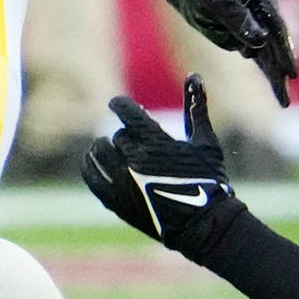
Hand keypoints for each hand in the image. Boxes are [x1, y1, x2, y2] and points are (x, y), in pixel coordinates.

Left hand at [82, 79, 240, 263]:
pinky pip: (91, 176)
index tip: (118, 104)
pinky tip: (95, 162)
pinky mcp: (114, 200)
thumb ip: (196, 108)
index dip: (120, 105)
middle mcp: (133, 158)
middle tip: (134, 139)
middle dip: (126, 135)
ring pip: (99, 152)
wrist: (203, 224)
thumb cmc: (208, 180)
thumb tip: (194, 75)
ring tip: (111, 149)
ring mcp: (121, 180)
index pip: (125, 111)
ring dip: (104, 148)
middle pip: (117, 135)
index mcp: (154, 140)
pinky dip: (90, 166)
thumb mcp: (205, 142)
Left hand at [161, 0, 298, 106]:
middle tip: (287, 97)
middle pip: (276, 45)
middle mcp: (262, 12)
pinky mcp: (241, 34)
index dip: (285, 52)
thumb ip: (239, 21)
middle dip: (282, 71)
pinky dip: (265, 70)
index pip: (277, 28)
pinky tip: (276, 87)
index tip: (291, 74)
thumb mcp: (219, 2)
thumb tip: (260, 41)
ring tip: (284, 101)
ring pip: (268, 54)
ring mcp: (253, 24)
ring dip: (275, 76)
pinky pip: (256, 55)